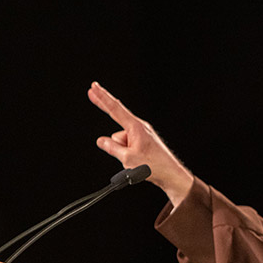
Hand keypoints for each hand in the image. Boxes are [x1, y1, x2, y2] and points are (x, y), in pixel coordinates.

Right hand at [88, 81, 194, 206]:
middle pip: (117, 116)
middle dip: (105, 106)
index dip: (102, 98)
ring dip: (122, 150)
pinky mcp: (143, 142)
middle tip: (91, 90)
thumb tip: (101, 141)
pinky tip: (137, 161)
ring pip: (120, 139)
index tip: (94, 88)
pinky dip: (127, 153)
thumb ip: (112, 148)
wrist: (171, 174)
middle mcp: (139, 128)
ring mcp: (142, 135)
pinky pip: (127, 145)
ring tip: (136, 160)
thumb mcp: (128, 158)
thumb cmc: (154, 166)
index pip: (115, 109)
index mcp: (136, 127)